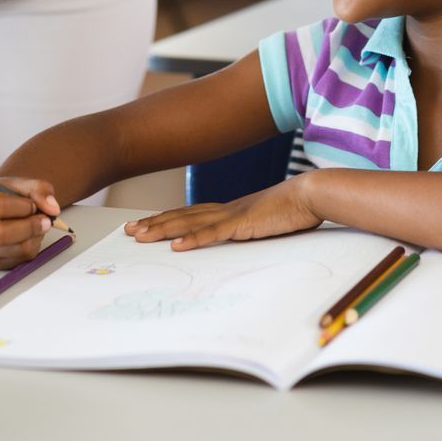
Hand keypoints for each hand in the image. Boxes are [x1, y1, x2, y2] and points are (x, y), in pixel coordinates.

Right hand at [0, 178, 64, 270]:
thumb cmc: (7, 196)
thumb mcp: (20, 184)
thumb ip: (38, 189)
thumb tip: (52, 208)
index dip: (23, 206)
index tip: (33, 205)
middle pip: (2, 234)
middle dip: (31, 226)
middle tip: (46, 219)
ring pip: (16, 249)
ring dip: (36, 236)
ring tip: (38, 224)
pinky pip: (22, 259)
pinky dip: (34, 246)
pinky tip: (30, 235)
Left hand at [124, 175, 321, 251]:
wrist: (312, 195)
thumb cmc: (295, 209)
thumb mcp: (266, 222)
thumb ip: (251, 229)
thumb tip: (243, 239)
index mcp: (230, 210)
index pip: (191, 215)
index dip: (166, 220)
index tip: (145, 225)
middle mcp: (225, 210)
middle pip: (182, 217)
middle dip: (154, 224)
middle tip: (129, 231)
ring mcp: (233, 215)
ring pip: (190, 224)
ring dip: (164, 230)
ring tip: (140, 236)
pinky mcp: (244, 224)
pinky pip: (214, 234)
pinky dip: (194, 239)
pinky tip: (177, 246)